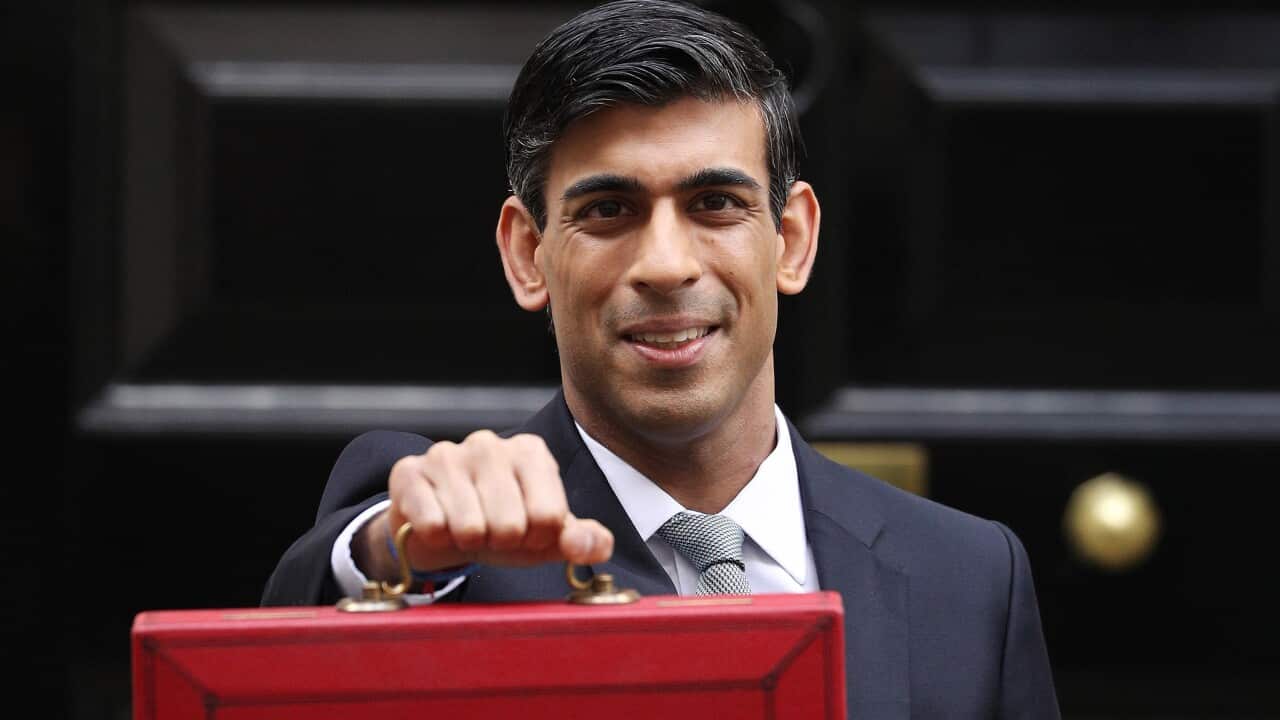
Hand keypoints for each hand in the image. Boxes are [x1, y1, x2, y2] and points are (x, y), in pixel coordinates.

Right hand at [368, 431, 613, 575]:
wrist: (437, 527)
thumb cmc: (498, 527)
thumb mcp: (544, 538)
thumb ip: (580, 541)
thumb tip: (597, 546)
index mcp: (530, 452)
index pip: (550, 517)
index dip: (537, 539)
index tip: (525, 532)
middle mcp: (489, 443)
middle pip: (510, 525)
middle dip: (500, 543)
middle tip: (490, 532)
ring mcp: (447, 454)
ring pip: (470, 527)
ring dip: (468, 542)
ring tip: (465, 529)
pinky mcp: (408, 472)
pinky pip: (431, 524)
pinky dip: (435, 538)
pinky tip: (436, 525)